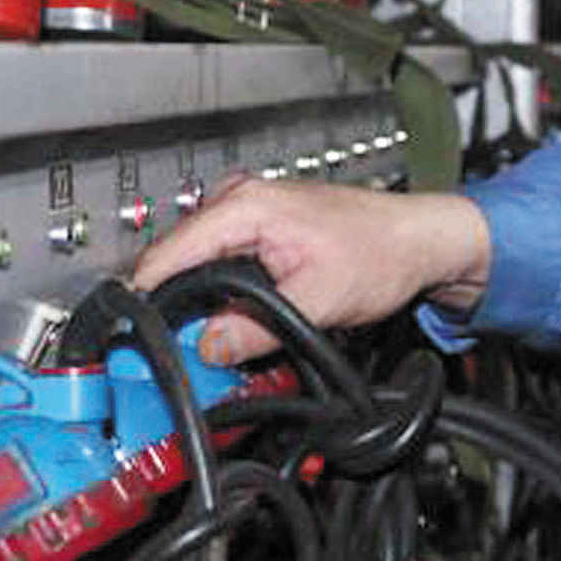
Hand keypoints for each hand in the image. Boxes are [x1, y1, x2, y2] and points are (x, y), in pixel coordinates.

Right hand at [129, 177, 490, 363]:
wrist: (421, 240)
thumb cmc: (384, 252)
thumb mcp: (321, 301)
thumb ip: (259, 328)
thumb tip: (208, 346)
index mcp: (243, 207)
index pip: (164, 257)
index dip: (146, 304)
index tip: (139, 343)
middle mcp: (236, 202)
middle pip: (175, 266)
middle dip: (179, 313)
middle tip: (189, 358)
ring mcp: (245, 214)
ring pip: (196, 271)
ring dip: (202, 309)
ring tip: (219, 346)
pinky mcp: (256, 232)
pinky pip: (218, 268)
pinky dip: (221, 298)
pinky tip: (237, 325)